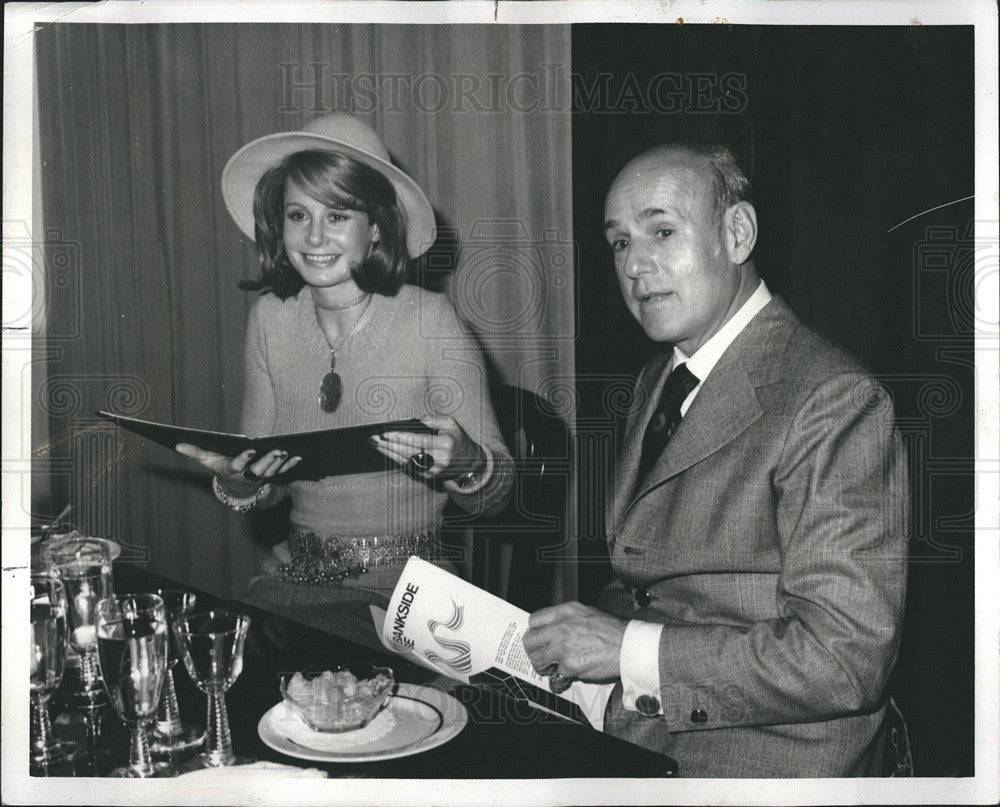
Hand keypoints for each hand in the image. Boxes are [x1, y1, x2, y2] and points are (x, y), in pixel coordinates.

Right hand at [175, 444, 300, 497]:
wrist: (236, 486)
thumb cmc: (221, 467)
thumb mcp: (207, 460)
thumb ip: (194, 452)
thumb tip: (176, 444)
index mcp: (233, 470)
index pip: (239, 465)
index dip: (244, 458)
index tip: (250, 449)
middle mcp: (248, 475)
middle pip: (259, 470)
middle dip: (268, 461)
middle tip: (277, 451)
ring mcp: (261, 477)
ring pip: (272, 471)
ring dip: (280, 463)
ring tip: (286, 451)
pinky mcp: (271, 475)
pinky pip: (283, 472)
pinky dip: (291, 466)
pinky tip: (299, 457)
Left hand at [370, 416, 484, 480]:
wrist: (470, 463)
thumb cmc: (458, 439)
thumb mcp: (451, 423)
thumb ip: (433, 419)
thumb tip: (413, 420)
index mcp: (445, 444)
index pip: (418, 440)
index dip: (400, 437)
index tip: (385, 434)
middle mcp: (439, 459)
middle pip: (408, 452)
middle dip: (389, 445)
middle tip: (373, 439)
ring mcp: (433, 470)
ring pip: (406, 461)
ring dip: (389, 453)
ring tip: (376, 445)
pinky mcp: (429, 476)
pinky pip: (409, 467)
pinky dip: (397, 459)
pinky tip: (387, 452)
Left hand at [523, 602, 627, 682]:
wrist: (629, 645)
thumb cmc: (612, 630)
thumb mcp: (586, 613)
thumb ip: (566, 619)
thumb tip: (552, 630)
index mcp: (565, 612)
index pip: (534, 620)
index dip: (534, 632)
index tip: (539, 639)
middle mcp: (561, 627)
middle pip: (529, 641)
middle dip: (533, 651)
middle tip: (542, 656)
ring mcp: (563, 647)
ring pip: (537, 660)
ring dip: (543, 666)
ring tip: (553, 666)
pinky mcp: (570, 665)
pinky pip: (557, 672)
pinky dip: (563, 674)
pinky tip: (573, 669)